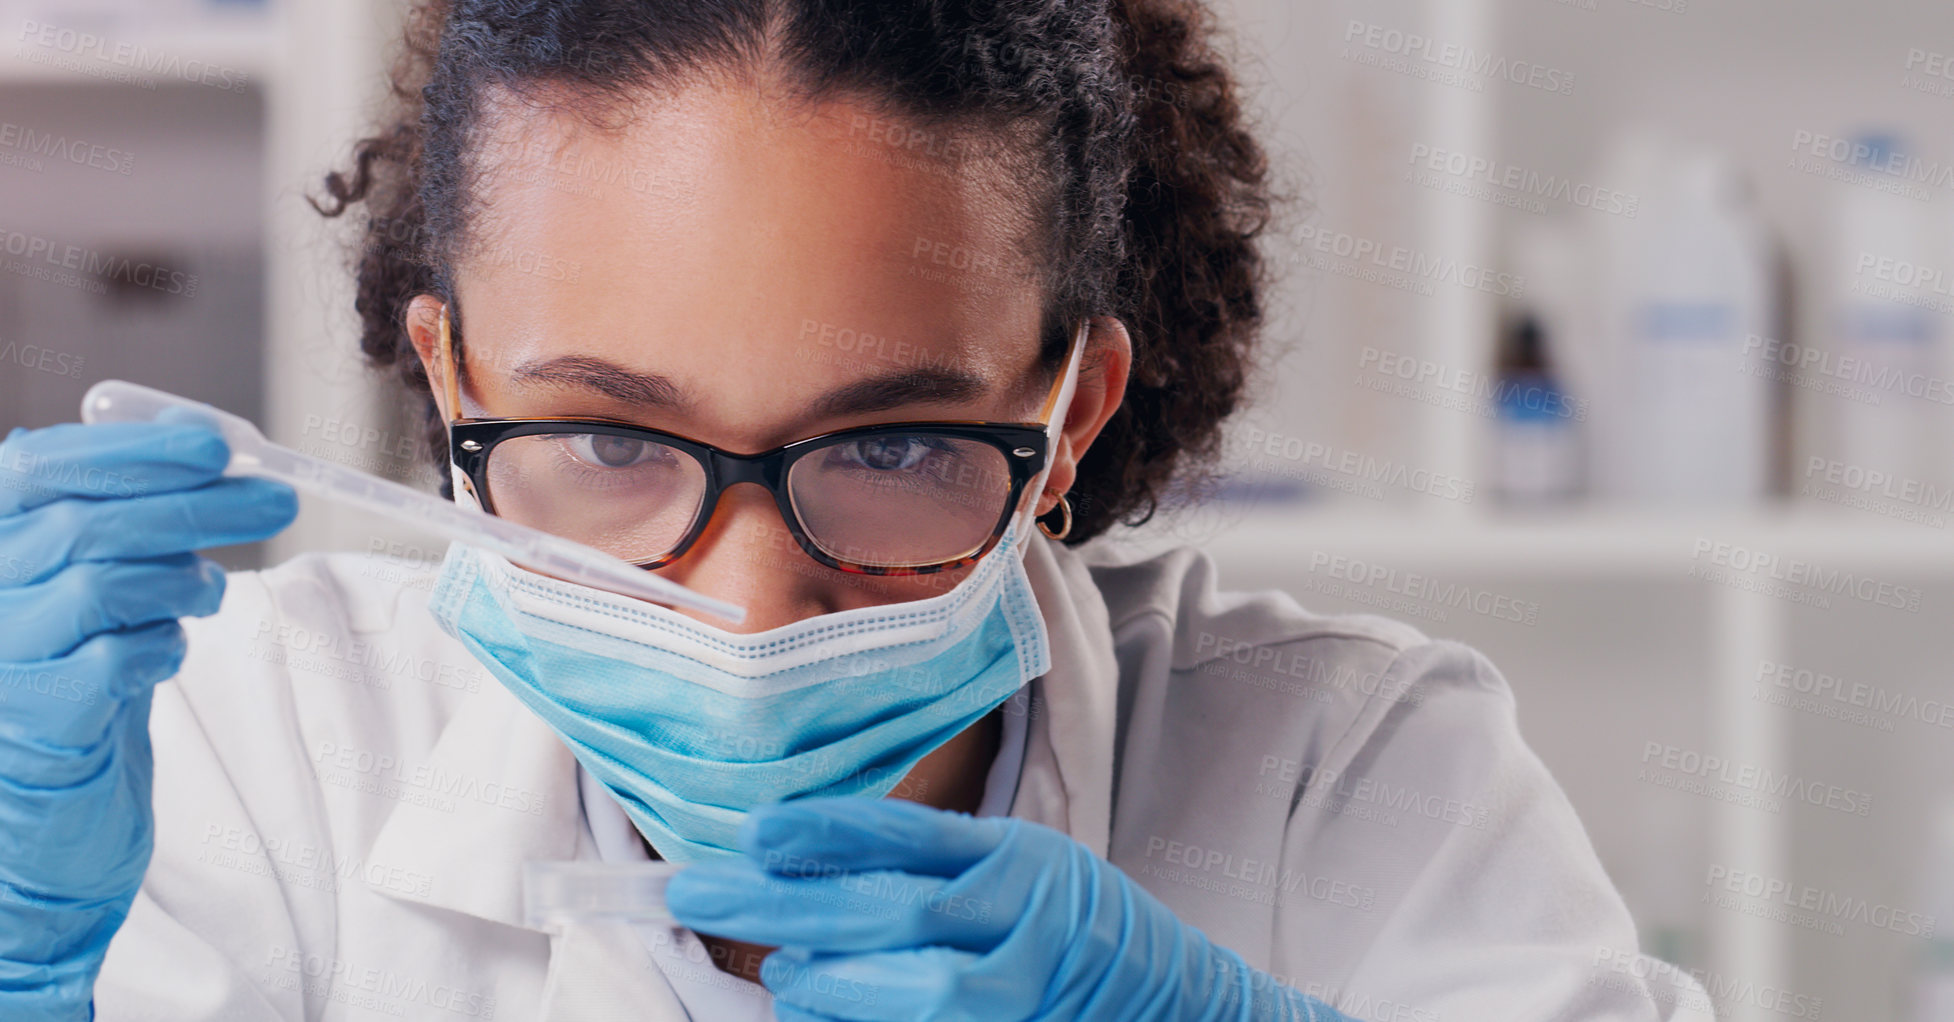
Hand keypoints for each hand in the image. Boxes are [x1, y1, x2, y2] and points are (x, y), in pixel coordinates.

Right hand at [0, 421, 296, 1020]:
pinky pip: (114, 660)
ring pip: (103, 584)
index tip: (214, 442)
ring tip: (206, 593)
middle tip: (278, 496)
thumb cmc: (77, 678)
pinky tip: (165, 654)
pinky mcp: (39, 723)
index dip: (129, 450)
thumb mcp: (98, 586)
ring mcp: (3, 658)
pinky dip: (162, 646)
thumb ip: (129, 519)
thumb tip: (206, 445)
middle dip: (196, 503)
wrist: (43, 812)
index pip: (38, 469)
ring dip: (182, 580)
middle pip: (90, 524)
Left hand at [665, 796, 1351, 1021]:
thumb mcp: (1017, 879)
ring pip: (922, 983)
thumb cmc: (1079, 940)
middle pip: (894, 905)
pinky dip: (867, 1021)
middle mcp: (1028, 910)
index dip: (829, 830)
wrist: (1184, 1008)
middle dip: (786, 901)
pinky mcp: (1022, 1020)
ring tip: (777, 970)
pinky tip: (816, 1007)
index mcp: (1019, 856)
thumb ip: (931, 872)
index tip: (753, 831)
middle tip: (697, 890)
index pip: (913, 834)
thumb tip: (793, 865)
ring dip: (832, 979)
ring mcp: (1031, 979)